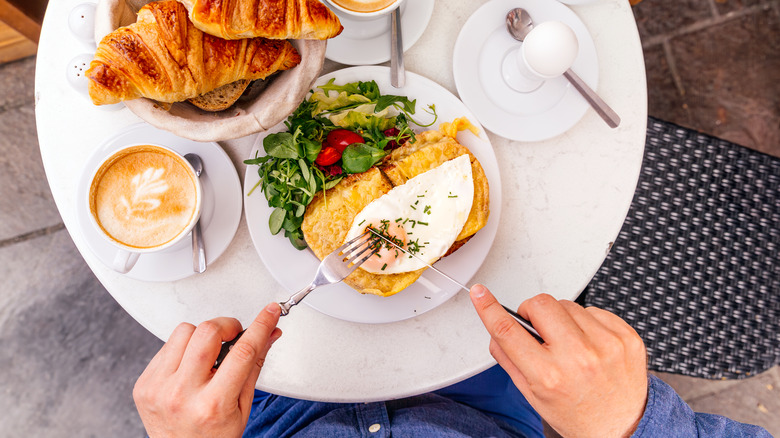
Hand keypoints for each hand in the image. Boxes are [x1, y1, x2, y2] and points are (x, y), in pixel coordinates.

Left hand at [133, 303, 281, 437]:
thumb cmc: (213, 437)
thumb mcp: (242, 407)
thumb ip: (254, 366)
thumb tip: (269, 334)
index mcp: (213, 404)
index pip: (243, 352)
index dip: (260, 326)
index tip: (269, 313)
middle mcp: (182, 394)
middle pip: (207, 332)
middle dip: (227, 326)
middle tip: (233, 335)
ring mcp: (158, 388)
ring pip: (184, 331)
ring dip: (202, 336)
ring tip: (207, 355)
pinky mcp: (144, 383)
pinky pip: (165, 345)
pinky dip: (182, 349)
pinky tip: (188, 367)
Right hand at [470, 285, 647, 437]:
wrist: (621, 427)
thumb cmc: (576, 414)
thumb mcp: (532, 394)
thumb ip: (509, 360)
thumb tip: (495, 328)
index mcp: (549, 376)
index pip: (508, 331)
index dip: (488, 308)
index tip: (480, 294)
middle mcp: (579, 358)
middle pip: (540, 304)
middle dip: (533, 312)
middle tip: (539, 330)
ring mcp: (606, 345)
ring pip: (568, 304)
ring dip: (562, 319)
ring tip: (570, 345)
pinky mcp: (626, 337)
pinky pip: (594, 310)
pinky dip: (587, 323)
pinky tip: (590, 345)